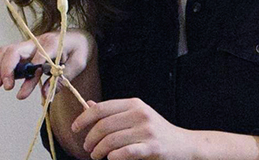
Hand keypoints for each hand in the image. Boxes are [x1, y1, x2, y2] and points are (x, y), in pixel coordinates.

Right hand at [0, 28, 94, 99]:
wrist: (78, 37)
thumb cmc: (78, 50)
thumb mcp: (78, 64)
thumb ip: (63, 78)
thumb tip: (46, 94)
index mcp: (53, 43)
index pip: (39, 55)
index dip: (32, 71)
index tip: (26, 87)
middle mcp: (37, 42)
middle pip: (16, 50)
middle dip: (7, 68)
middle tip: (6, 87)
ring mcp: (29, 45)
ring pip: (7, 51)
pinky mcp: (25, 51)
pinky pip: (7, 54)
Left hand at [71, 98, 193, 159]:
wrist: (184, 145)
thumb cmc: (156, 131)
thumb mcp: (136, 116)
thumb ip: (113, 112)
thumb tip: (88, 105)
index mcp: (134, 104)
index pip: (102, 108)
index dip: (84, 118)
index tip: (74, 128)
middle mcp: (140, 114)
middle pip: (103, 125)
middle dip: (90, 139)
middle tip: (87, 148)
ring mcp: (147, 131)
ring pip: (111, 141)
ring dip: (98, 151)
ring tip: (96, 156)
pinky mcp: (152, 148)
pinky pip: (126, 152)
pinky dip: (114, 157)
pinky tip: (111, 159)